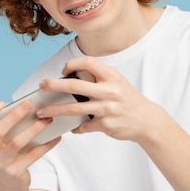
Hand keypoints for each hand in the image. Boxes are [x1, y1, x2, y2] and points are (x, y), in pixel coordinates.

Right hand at [0, 100, 59, 190]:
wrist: (11, 185)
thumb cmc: (9, 155)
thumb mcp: (2, 142)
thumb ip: (9, 126)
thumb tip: (32, 107)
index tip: (3, 103)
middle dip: (15, 115)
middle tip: (29, 104)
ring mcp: (0, 163)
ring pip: (17, 142)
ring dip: (34, 129)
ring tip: (47, 120)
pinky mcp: (14, 172)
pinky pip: (32, 155)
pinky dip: (46, 145)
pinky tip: (55, 138)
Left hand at [35, 56, 170, 143]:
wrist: (147, 120)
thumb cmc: (128, 99)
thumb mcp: (117, 82)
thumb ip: (98, 77)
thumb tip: (71, 77)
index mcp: (111, 76)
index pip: (88, 62)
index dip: (72, 64)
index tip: (63, 70)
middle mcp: (109, 90)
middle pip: (75, 86)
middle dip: (54, 85)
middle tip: (41, 86)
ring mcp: (107, 108)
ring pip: (74, 109)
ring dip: (55, 111)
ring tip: (42, 112)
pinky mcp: (106, 124)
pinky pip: (84, 126)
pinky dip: (75, 127)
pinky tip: (70, 128)